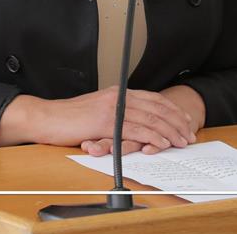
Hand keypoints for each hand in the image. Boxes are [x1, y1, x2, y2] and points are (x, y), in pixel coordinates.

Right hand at [78, 85, 207, 155]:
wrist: (46, 117)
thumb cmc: (68, 118)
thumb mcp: (96, 111)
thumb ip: (115, 114)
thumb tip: (130, 124)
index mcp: (117, 93)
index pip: (153, 99)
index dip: (172, 110)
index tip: (185, 120)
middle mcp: (118, 97)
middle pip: (157, 108)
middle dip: (176, 121)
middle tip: (189, 134)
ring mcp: (112, 108)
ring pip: (150, 118)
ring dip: (169, 131)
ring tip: (181, 141)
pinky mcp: (105, 122)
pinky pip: (135, 129)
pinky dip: (152, 136)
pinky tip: (162, 143)